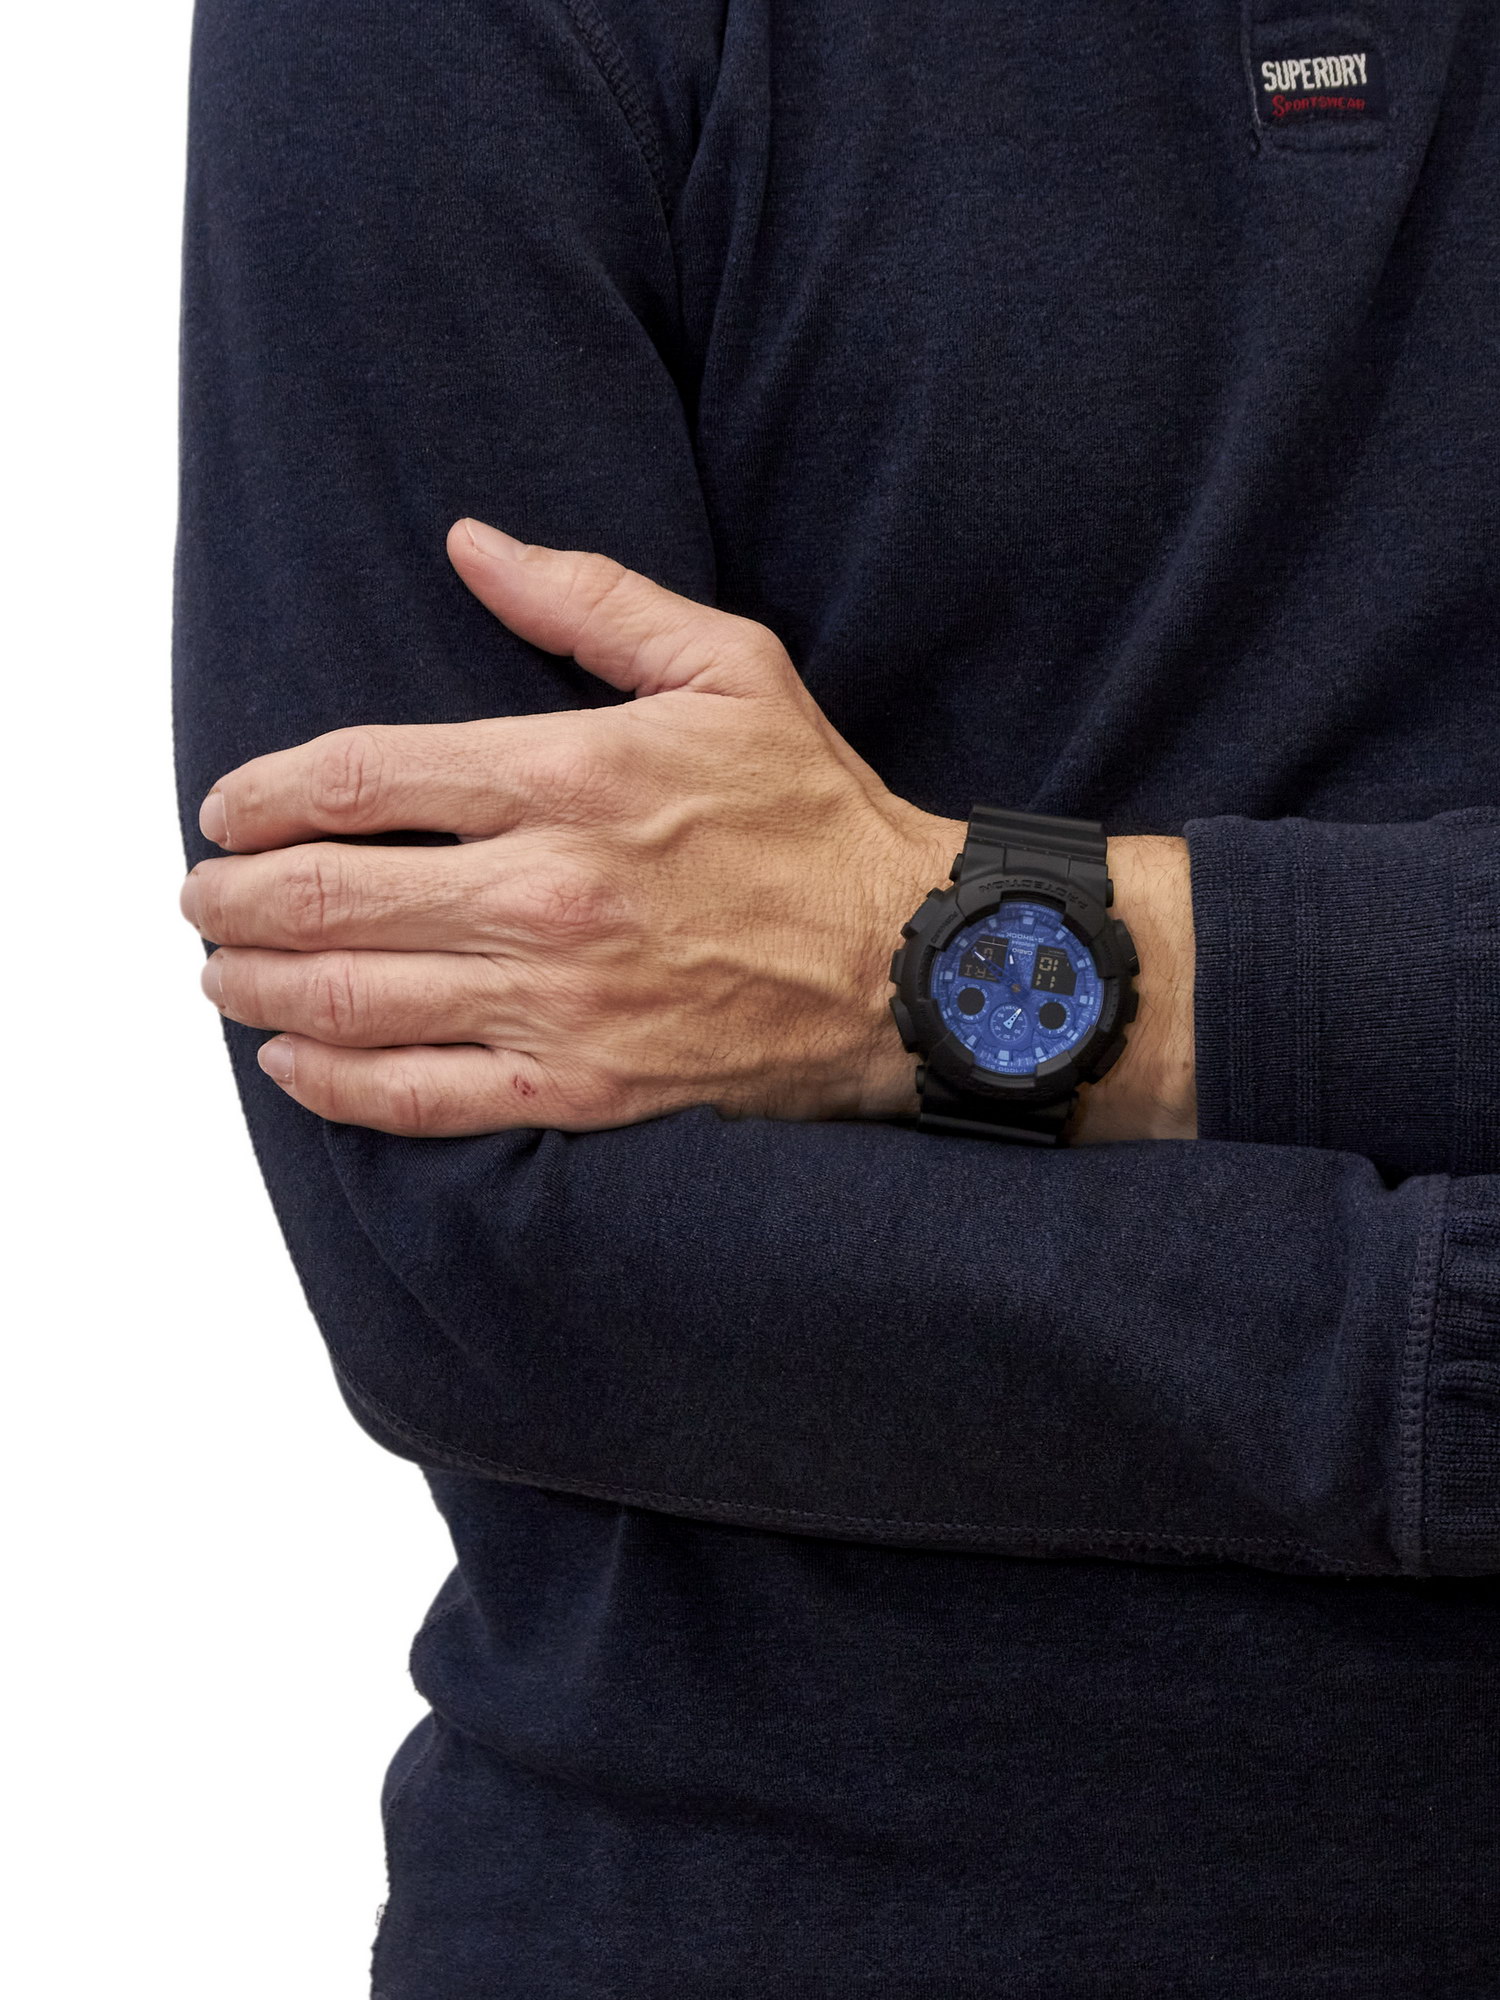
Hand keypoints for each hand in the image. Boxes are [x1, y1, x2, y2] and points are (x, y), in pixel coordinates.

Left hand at [182, 520, 962, 1135]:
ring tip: (222, 972)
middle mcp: (549, 891)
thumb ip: (587, 600)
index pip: (360, 777)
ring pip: (354, 1000)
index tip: (225, 810)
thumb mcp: (728, 668)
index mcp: (572, 775)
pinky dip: (335, 1084)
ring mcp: (561, 998)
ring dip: (259, 988)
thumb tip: (470, 543)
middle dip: (235, 899)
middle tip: (201, 898)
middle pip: (329, 897)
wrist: (916, 963)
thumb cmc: (818, 815)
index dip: (262, 796)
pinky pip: (422, 1098)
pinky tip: (291, 1064)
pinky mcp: (584, 1086)